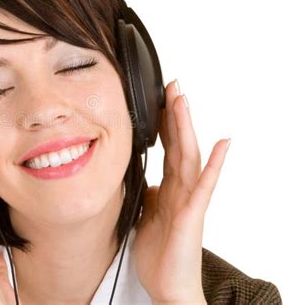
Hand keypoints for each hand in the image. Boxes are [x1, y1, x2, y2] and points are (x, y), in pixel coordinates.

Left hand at [132, 79, 229, 303]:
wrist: (167, 286)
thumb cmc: (158, 252)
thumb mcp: (145, 214)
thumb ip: (149, 193)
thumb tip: (145, 178)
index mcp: (167, 188)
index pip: (165, 149)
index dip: (162, 124)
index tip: (157, 99)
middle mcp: (180, 189)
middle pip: (178, 144)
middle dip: (174, 114)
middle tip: (171, 85)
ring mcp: (188, 200)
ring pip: (188, 156)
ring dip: (187, 127)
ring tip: (184, 100)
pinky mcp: (193, 215)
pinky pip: (204, 186)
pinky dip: (214, 165)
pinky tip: (224, 144)